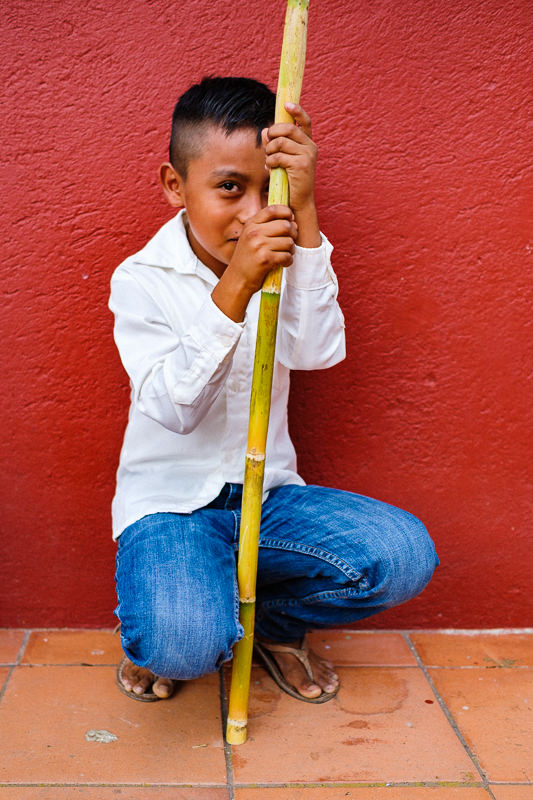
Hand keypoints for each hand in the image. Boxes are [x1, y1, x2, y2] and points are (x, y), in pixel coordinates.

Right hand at [211, 205, 296, 321]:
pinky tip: (282, 263)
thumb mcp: (251, 237)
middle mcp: (254, 233)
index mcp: (251, 224)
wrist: (237, 279)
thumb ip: (267, 226)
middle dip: (293, 234)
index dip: (286, 212)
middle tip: (289, 243)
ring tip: (284, 254)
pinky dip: (288, 261)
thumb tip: (293, 221)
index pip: (273, 209)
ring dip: (291, 250)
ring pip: (288, 242)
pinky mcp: (265, 259)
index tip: (291, 220)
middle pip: (285, 225)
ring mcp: (259, 246)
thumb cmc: (248, 259)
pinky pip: (287, 256)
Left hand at [262, 104, 320, 247]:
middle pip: (287, 128)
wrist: (298, 202)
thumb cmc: (290, 180)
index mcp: (308, 143)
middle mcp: (310, 146)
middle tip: (268, 144)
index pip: (305, 121)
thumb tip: (265, 130)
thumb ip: (275, 144)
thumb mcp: (283, 159)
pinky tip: (271, 168)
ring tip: (269, 160)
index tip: (286, 104)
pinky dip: (270, 162)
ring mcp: (307, 155)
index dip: (296, 110)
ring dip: (270, 150)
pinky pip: (278, 156)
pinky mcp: (301, 165)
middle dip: (273, 134)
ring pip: (280, 142)